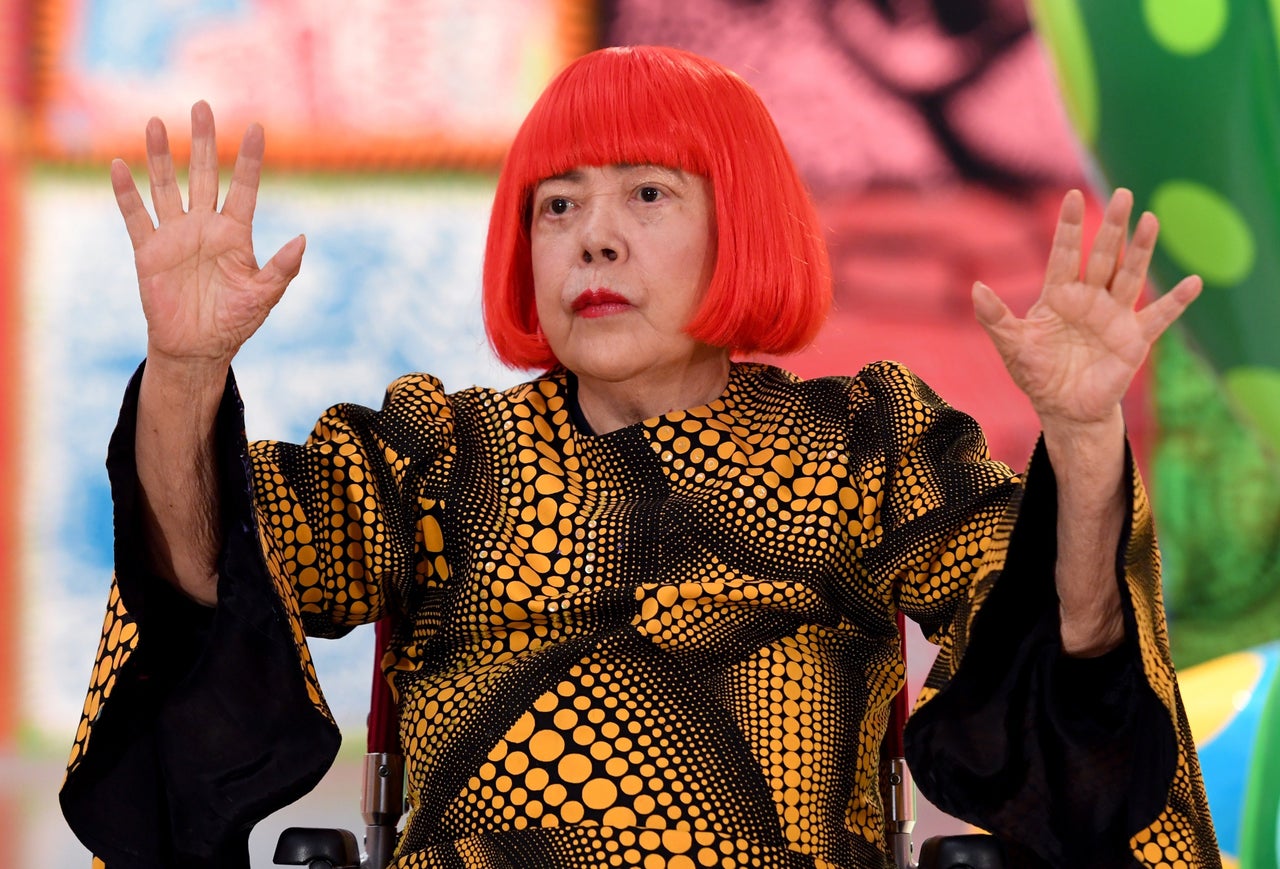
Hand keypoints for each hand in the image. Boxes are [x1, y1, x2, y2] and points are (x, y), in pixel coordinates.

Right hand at [112, 100, 303, 370]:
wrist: (197, 348)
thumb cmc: (235, 322)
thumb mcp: (264, 295)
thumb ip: (283, 268)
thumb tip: (302, 238)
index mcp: (235, 234)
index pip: (244, 188)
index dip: (250, 160)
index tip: (258, 128)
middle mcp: (205, 227)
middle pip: (204, 175)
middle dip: (203, 142)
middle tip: (202, 106)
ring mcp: (175, 236)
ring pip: (167, 187)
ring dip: (160, 157)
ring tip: (157, 122)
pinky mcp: (149, 251)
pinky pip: (136, 217)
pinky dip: (126, 193)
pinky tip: (119, 166)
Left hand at [972, 188, 1200, 430]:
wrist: (1063, 408)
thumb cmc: (1036, 373)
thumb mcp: (1011, 345)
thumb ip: (994, 317)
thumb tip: (976, 287)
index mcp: (1060, 295)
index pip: (1065, 253)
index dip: (1070, 226)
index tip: (1073, 195)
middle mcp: (1090, 298)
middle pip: (1103, 256)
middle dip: (1113, 227)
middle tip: (1124, 194)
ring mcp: (1114, 316)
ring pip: (1130, 275)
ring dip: (1141, 250)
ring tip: (1151, 220)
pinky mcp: (1134, 340)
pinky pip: (1158, 317)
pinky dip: (1176, 302)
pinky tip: (1193, 282)